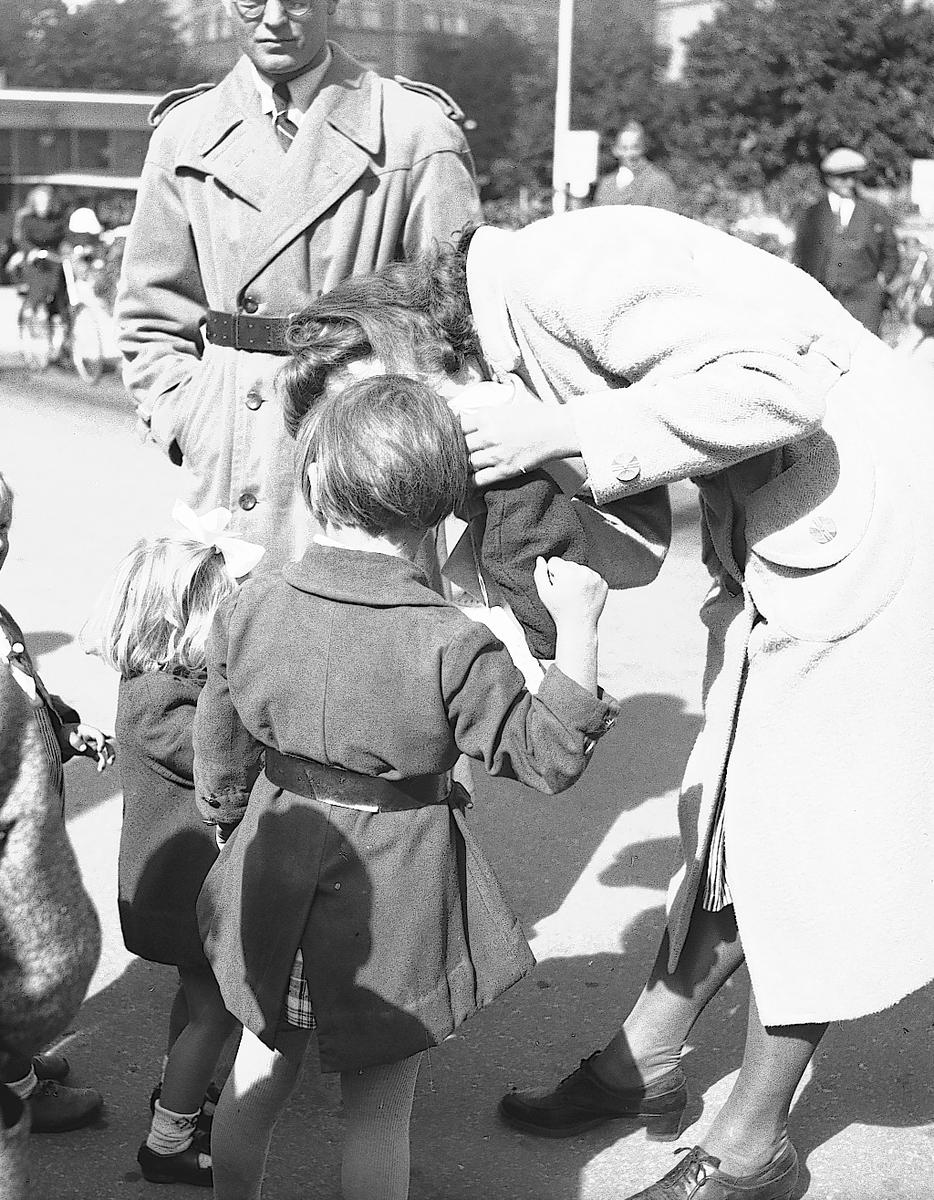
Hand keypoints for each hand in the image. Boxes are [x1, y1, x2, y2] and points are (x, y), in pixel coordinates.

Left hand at [65, 723, 115, 771]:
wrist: (59, 737)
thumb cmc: (64, 734)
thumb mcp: (68, 737)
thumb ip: (76, 742)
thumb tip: (85, 749)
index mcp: (89, 731)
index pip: (100, 735)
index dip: (102, 742)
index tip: (99, 750)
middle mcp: (94, 738)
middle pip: (107, 741)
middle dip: (111, 750)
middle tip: (111, 759)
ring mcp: (93, 745)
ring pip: (105, 750)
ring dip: (109, 757)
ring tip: (107, 765)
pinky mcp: (90, 752)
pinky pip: (99, 757)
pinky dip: (101, 763)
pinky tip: (100, 769)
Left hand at [453, 376, 579, 487]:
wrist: (558, 429)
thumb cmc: (536, 416)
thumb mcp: (505, 409)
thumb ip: (485, 416)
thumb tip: (466, 421)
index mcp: (486, 417)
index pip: (457, 426)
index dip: (451, 432)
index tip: (449, 437)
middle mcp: (488, 435)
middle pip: (458, 446)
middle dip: (454, 451)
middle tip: (450, 456)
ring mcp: (495, 454)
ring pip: (466, 464)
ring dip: (461, 467)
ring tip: (456, 470)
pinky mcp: (504, 470)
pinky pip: (478, 480)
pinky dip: (469, 483)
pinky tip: (464, 484)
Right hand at [533, 556, 607, 628]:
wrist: (578, 626)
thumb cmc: (559, 611)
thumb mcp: (544, 592)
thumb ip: (539, 573)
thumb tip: (540, 559)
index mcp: (568, 573)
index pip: (554, 561)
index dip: (551, 574)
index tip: (556, 587)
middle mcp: (584, 573)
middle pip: (568, 564)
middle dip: (564, 574)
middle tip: (565, 592)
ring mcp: (596, 578)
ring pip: (580, 569)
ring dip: (576, 577)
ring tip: (574, 594)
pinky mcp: (603, 583)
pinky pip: (591, 575)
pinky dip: (587, 583)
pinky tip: (583, 595)